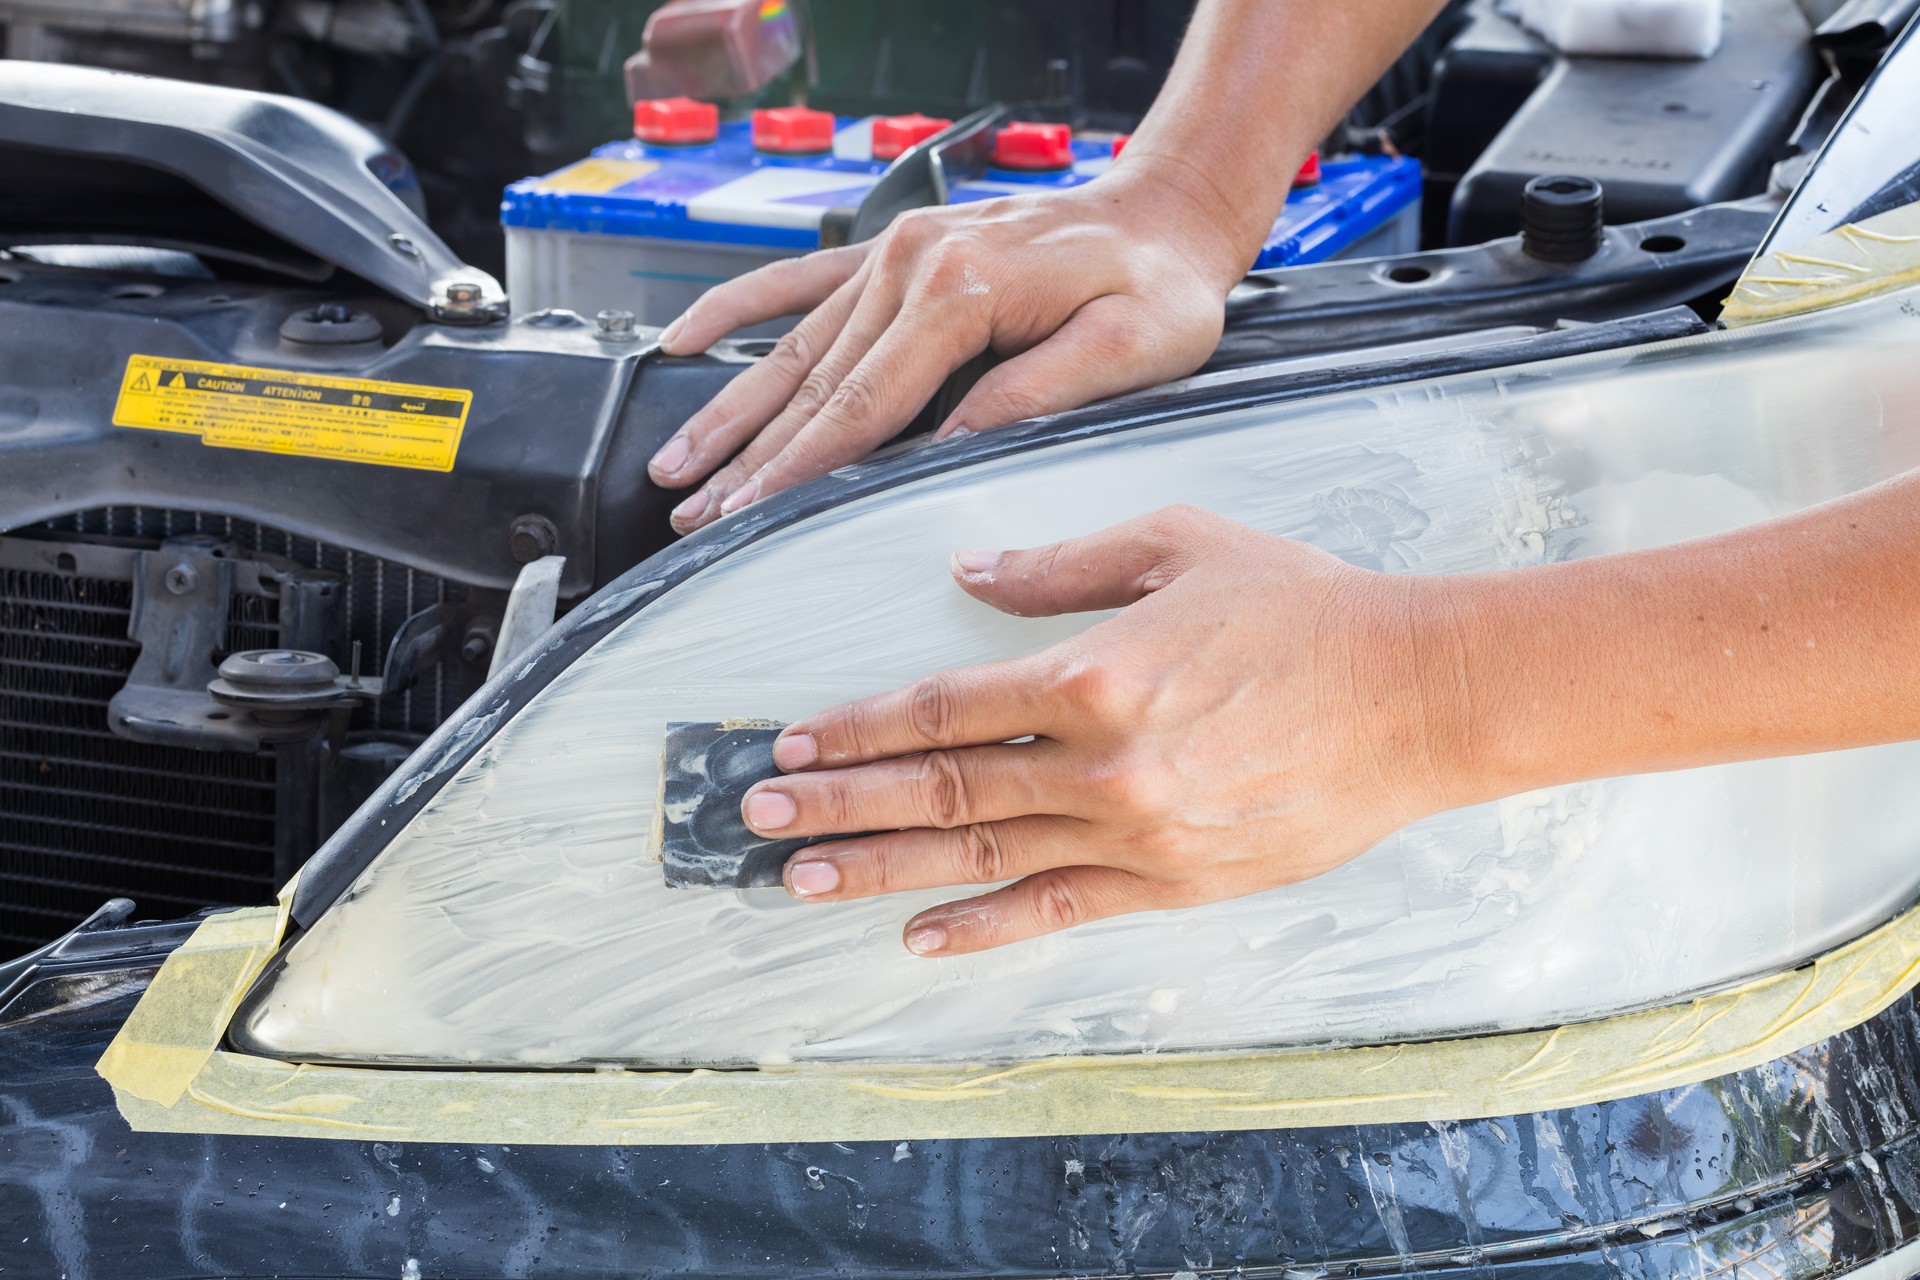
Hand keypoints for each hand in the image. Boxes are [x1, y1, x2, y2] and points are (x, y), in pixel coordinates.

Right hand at [646, 171, 1246, 534]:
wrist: (1164, 211)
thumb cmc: (1158, 285)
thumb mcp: (1127, 350)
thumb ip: (1032, 398)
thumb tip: (945, 450)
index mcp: (963, 290)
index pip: (862, 404)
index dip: (799, 469)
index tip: (748, 514)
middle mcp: (914, 262)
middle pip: (812, 382)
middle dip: (746, 456)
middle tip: (691, 512)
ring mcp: (898, 250)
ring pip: (795, 345)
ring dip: (730, 407)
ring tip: (676, 462)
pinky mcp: (896, 249)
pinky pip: (801, 279)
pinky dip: (740, 309)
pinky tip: (687, 340)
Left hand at [735, 506, 1468, 954]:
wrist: (1419, 697)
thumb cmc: (1304, 611)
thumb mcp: (1178, 545)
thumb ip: (1061, 564)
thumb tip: (969, 572)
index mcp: (1093, 671)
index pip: (942, 706)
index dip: (858, 726)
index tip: (796, 740)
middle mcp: (1101, 762)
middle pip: (940, 787)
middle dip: (839, 803)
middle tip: (760, 819)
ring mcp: (1136, 833)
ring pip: (981, 855)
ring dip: (882, 869)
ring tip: (803, 882)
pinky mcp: (1174, 882)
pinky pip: (1057, 910)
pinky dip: (983, 926)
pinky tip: (919, 935)